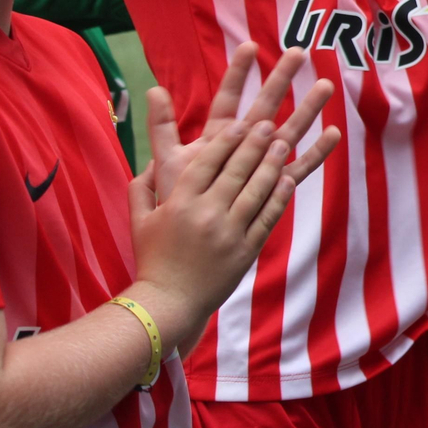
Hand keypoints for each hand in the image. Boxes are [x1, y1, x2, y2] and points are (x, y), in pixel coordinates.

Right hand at [127, 67, 338, 340]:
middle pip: (235, 171)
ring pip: (255, 191)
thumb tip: (151, 156)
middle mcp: (205, 215)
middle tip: (268, 123)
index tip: (241, 123)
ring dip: (271, 164)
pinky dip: (278, 197)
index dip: (226, 141)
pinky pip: (266, 218)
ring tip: (282, 143)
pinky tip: (288, 179)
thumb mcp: (139, 220)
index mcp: (179, 204)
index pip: (206, 164)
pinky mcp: (245, 250)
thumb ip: (142, 185)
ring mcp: (228, 233)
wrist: (167, 304)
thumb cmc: (152, 259)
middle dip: (253, 144)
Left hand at [145, 43, 338, 203]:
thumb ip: (162, 127)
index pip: (228, 98)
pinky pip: (299, 167)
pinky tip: (333, 134)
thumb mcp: (168, 161)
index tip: (249, 45)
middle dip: (281, 79)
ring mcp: (262, 164)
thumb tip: (152, 89)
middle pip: (265, 106)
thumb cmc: (178, 200)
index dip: (238, 73)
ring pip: (289, 130)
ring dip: (307, 109)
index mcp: (218, 137)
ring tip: (326, 86)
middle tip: (299, 52)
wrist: (189, 238)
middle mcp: (244, 146)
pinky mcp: (275, 186)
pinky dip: (317, 152)